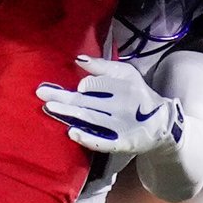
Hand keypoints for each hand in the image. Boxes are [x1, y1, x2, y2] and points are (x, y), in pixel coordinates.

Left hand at [37, 55, 183, 154]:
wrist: (161, 123)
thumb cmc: (138, 93)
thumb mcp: (126, 74)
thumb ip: (102, 66)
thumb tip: (77, 59)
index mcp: (123, 86)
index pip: (97, 85)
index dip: (85, 86)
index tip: (76, 87)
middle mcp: (121, 105)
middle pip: (87, 101)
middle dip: (64, 97)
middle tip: (41, 93)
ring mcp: (120, 126)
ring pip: (90, 119)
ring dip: (69, 113)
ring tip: (49, 107)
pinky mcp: (120, 143)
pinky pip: (101, 141)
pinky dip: (87, 137)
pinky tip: (72, 133)